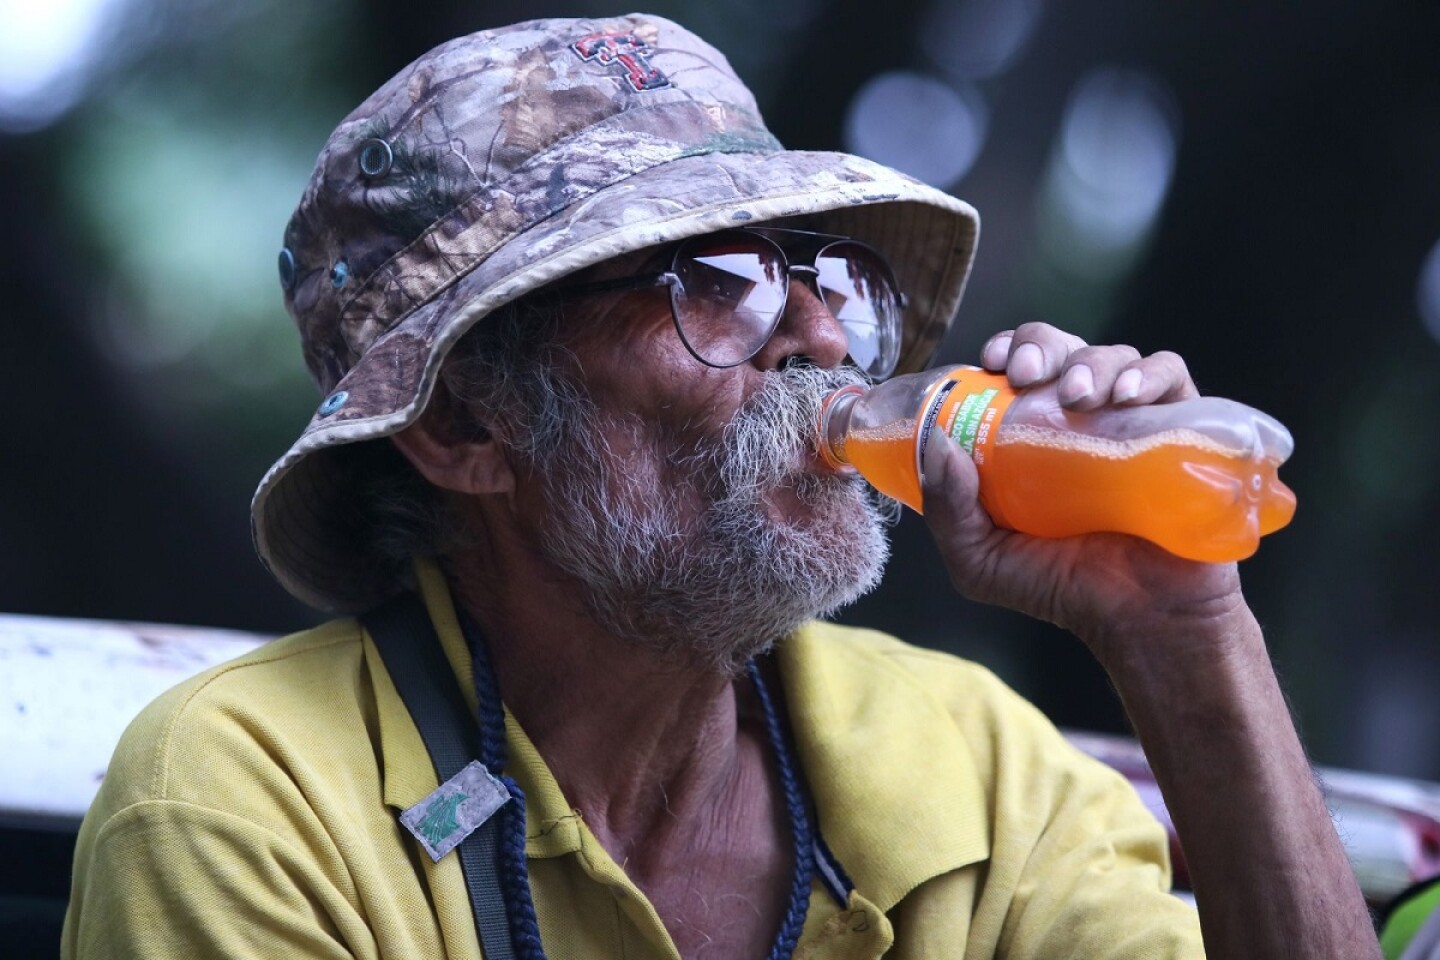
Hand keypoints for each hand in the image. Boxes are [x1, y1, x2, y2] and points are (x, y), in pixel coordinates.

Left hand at [921, 322, 1245, 660]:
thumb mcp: (981, 560)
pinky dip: (1149, 375)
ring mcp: (1131, 422)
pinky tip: (1127, 397)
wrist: (1143, 620)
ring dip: (1091, 362)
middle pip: (1060, 351)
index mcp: (1029, 436)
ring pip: (1112, 358)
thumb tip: (937, 444)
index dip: (1003, 352)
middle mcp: (1078, 420)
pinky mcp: (1182, 429)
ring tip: (1077, 397)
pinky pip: (1170, 378)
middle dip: (1040, 346)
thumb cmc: (1061, 588)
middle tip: (1026, 375)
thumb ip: (949, 511)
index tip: (991, 363)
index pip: (1015, 370)